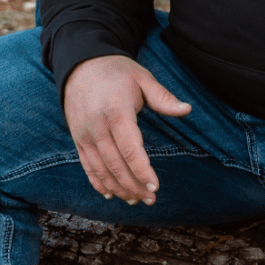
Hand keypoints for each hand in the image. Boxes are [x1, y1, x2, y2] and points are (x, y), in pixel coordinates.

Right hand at [63, 54, 190, 205]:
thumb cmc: (117, 71)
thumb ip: (163, 97)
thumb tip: (187, 109)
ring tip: (135, 200)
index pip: (130, 149)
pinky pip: (87, 167)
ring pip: (101, 170)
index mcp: (117, 111)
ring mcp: (84, 134)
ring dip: (118, 189)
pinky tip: (111, 194)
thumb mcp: (142, 78)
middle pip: (116, 165)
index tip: (156, 187)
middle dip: (134, 186)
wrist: (80, 65)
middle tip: (150, 199)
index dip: (143, 171)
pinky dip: (98, 183)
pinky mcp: (77, 139)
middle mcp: (97, 126)